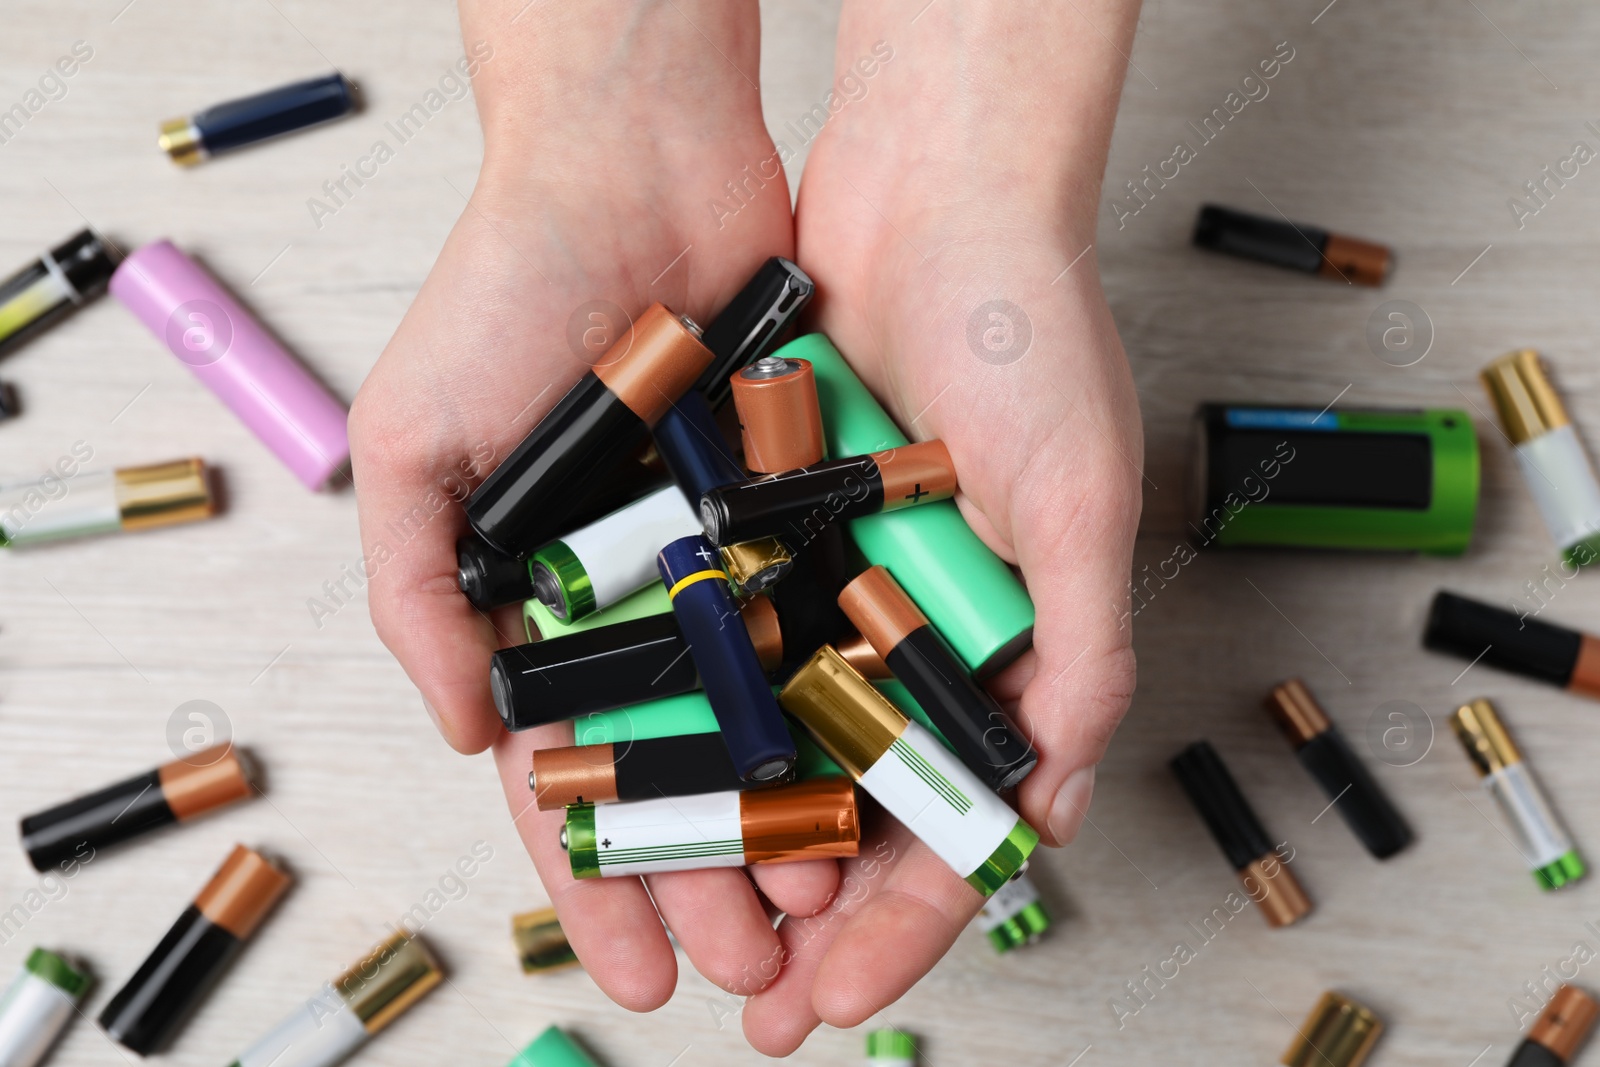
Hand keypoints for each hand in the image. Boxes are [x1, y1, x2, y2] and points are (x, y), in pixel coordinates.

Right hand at [349, 0, 842, 1014]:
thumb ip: (416, 593)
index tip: (630, 971)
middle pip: (683, 777)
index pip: (571, 777)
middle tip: (747, 974)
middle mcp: (642, 599)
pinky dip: (848, 709)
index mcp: (543, 604)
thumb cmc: (504, 294)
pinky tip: (871, 786)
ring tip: (817, 914)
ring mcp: (727, 559)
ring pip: (770, 723)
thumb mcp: (412, 444)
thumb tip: (468, 734)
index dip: (597, 881)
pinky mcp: (805, 509)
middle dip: (707, 884)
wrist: (632, 165)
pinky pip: (831, 627)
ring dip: (787, 822)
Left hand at [739, 0, 1143, 1052]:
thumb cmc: (1032, 330)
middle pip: (855, 804)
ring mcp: (836, 584)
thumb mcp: (1078, 498)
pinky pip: (721, 642)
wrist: (936, 190)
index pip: (954, 816)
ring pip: (779, 744)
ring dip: (737, 840)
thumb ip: (1081, 653)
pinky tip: (647, 786)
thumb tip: (1051, 805)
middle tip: (749, 998)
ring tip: (689, 925)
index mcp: (1004, 643)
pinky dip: (691, 716)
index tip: (839, 996)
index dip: (904, 918)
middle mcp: (914, 628)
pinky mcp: (764, 530)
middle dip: (806, 912)